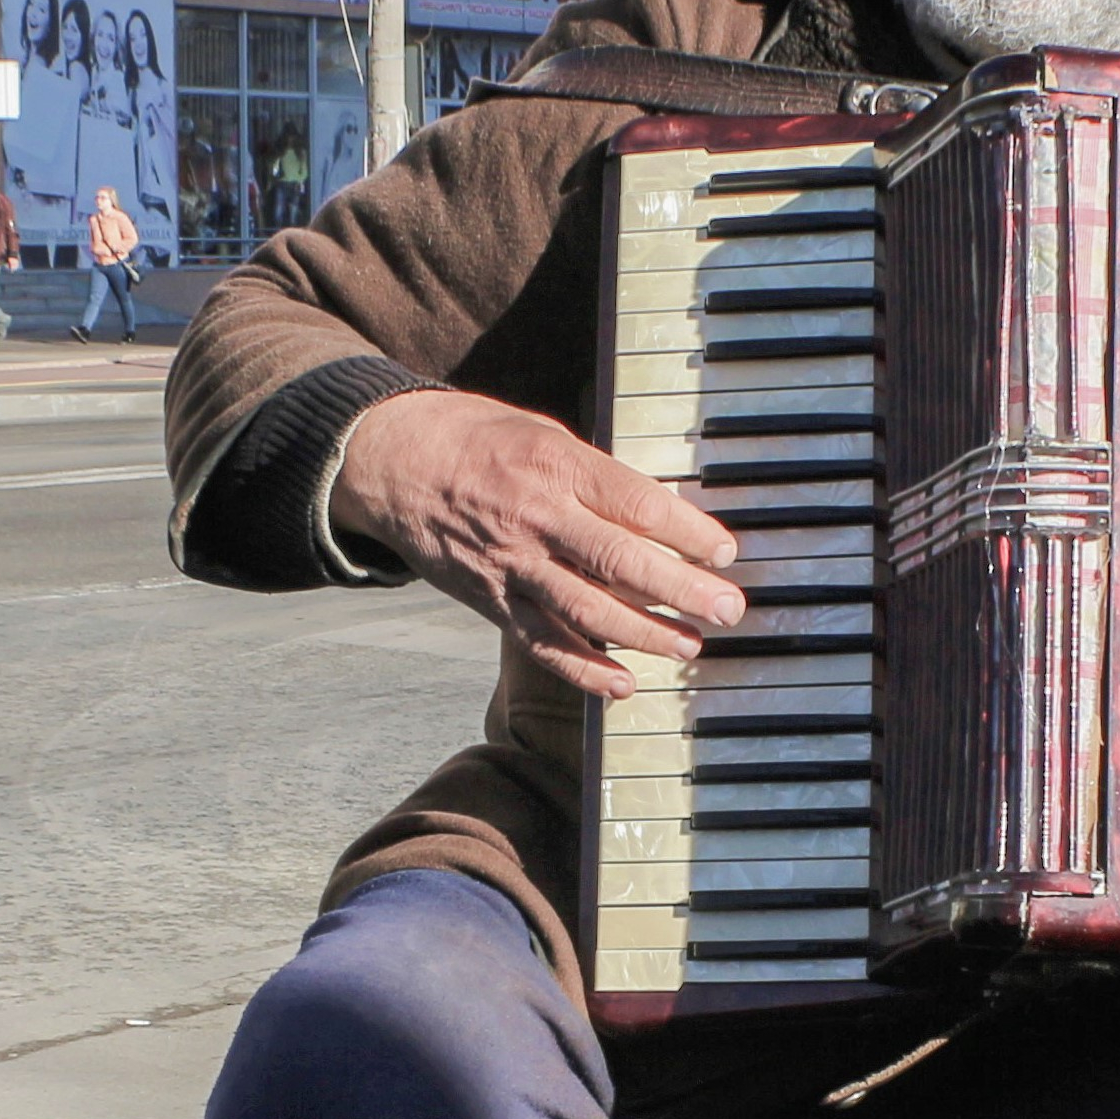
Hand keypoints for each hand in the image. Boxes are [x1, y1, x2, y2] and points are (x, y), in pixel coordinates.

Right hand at [331, 387, 743, 700]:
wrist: (392, 460)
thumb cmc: (478, 441)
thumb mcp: (543, 434)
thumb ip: (598, 476)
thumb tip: (662, 516)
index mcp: (557, 464)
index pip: (638, 504)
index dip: (689, 532)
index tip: (725, 553)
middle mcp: (536, 517)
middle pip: (621, 561)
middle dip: (682, 591)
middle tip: (727, 610)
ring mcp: (511, 564)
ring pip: (587, 610)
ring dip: (645, 635)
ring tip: (690, 646)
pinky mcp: (491, 600)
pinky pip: (542, 643)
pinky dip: (584, 669)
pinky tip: (623, 684)